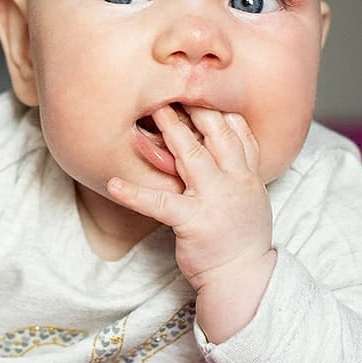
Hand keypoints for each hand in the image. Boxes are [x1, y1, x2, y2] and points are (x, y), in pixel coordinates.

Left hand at [108, 106, 275, 341]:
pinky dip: (134, 192)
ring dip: (169, 132)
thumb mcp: (247, 195)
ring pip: (191, 157)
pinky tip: (114, 183)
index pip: (236, 129)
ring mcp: (217, 200)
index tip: (198, 81)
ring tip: (148, 111)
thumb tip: (216, 134)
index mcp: (248, 173)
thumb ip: (235, 165)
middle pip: (216, 133)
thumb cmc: (240, 236)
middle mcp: (236, 180)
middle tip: (170, 83)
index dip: (217, 104)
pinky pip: (160, 203)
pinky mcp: (195, 222)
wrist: (245, 281)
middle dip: (194, 107)